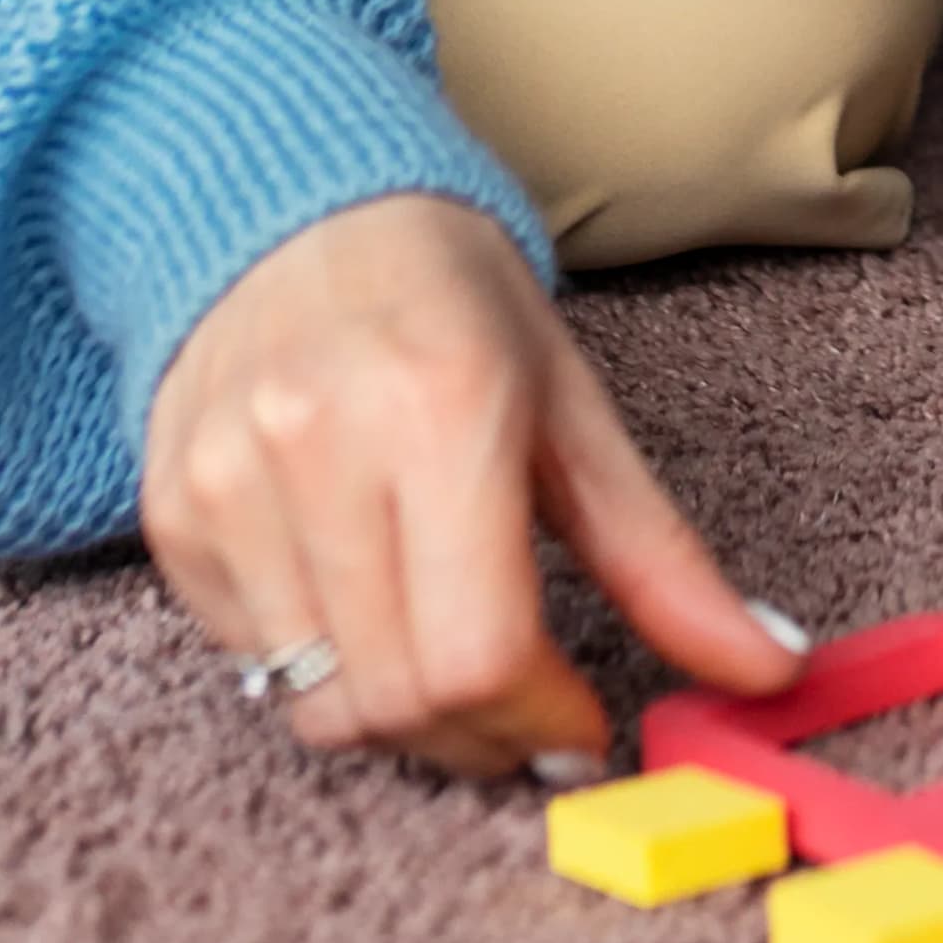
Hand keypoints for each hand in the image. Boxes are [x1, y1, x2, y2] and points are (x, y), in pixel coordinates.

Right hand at [143, 191, 801, 776]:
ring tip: (448, 652)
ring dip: (403, 715)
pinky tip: (363, 596)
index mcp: (440, 407)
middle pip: (399, 697)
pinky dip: (322, 667)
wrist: (294, 204)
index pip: (480, 652)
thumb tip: (771, 668)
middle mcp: (317, 443)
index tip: (582, 725)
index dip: (543, 721)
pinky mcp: (172, 511)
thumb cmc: (454, 302)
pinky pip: (253, 660)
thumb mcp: (575, 408)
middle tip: (528, 708)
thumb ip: (665, 558)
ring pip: (318, 703)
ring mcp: (227, 480)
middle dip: (484, 738)